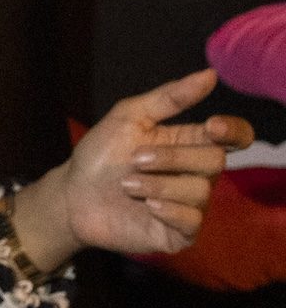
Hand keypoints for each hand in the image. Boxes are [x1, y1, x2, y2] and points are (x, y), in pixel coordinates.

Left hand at [13, 68, 249, 268]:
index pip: (234, 137)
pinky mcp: (179, 232)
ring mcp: (189, 204)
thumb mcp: (129, 117)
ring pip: (200, 191)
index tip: (212, 126)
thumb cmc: (100, 154)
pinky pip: (192, 221)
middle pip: (215, 161)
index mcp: (189, 143)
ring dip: (159, 185)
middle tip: (135, 159)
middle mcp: (196, 174)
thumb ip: (169, 97)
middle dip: (173, 157)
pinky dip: (169, 210)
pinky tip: (147, 205)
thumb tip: (210, 75)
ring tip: (127, 185)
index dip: (233, 131)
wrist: (72, 195)